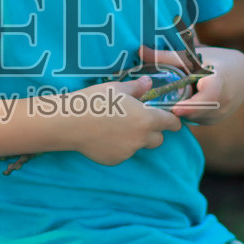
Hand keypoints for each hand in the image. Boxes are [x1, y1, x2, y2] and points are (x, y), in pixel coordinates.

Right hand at [68, 72, 182, 164]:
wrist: (70, 123)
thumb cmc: (95, 101)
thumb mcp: (117, 88)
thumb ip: (137, 88)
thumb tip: (148, 83)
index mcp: (146, 119)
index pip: (171, 123)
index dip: (173, 121)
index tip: (171, 120)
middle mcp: (141, 139)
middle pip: (158, 139)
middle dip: (153, 132)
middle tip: (139, 122)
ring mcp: (128, 152)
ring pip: (139, 146)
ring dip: (134, 139)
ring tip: (116, 128)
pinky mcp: (115, 160)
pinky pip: (123, 154)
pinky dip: (119, 147)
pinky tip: (104, 137)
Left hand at [134, 43, 227, 126]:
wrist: (240, 74)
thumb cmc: (213, 61)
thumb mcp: (192, 57)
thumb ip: (166, 57)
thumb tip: (139, 50)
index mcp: (219, 81)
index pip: (209, 96)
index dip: (192, 105)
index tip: (176, 109)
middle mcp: (223, 101)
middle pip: (194, 110)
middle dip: (175, 108)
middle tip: (155, 106)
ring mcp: (220, 114)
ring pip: (192, 117)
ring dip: (179, 111)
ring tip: (166, 101)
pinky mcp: (213, 121)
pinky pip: (194, 120)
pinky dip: (185, 114)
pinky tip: (176, 104)